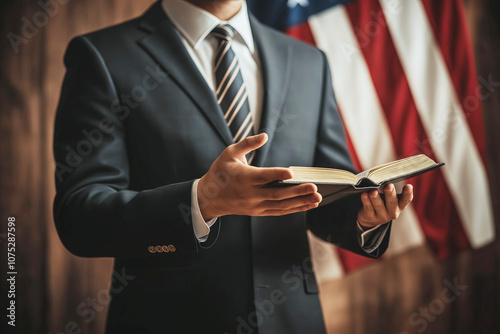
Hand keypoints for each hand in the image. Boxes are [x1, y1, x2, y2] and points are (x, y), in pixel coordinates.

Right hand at [197, 133, 321, 219]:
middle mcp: (250, 194)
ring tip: (317, 197)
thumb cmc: (221, 171)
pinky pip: (279, 211)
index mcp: (243, 178)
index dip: (277, 174)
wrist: (210, 197)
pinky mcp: (259, 212)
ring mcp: (255, 205)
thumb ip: (248, 144)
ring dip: (301, 202)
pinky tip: (308, 204)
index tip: (291, 173)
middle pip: (277, 194)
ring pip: (281, 206)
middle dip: (297, 192)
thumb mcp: (229, 153)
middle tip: (314, 187)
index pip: (263, 177)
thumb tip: (264, 136)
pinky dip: (295, 209)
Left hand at [357, 183, 412, 228]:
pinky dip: (366, 200)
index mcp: (400, 205)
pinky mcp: (371, 217)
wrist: (370, 218)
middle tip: (388, 186)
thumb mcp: (388, 197)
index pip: (406, 199)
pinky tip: (364, 194)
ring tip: (373, 191)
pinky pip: (368, 208)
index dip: (408, 193)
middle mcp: (393, 212)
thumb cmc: (382, 202)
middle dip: (390, 194)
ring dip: (376, 198)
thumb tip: (380, 178)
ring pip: (379, 206)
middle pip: (392, 202)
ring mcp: (382, 216)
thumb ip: (388, 190)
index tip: (409, 186)